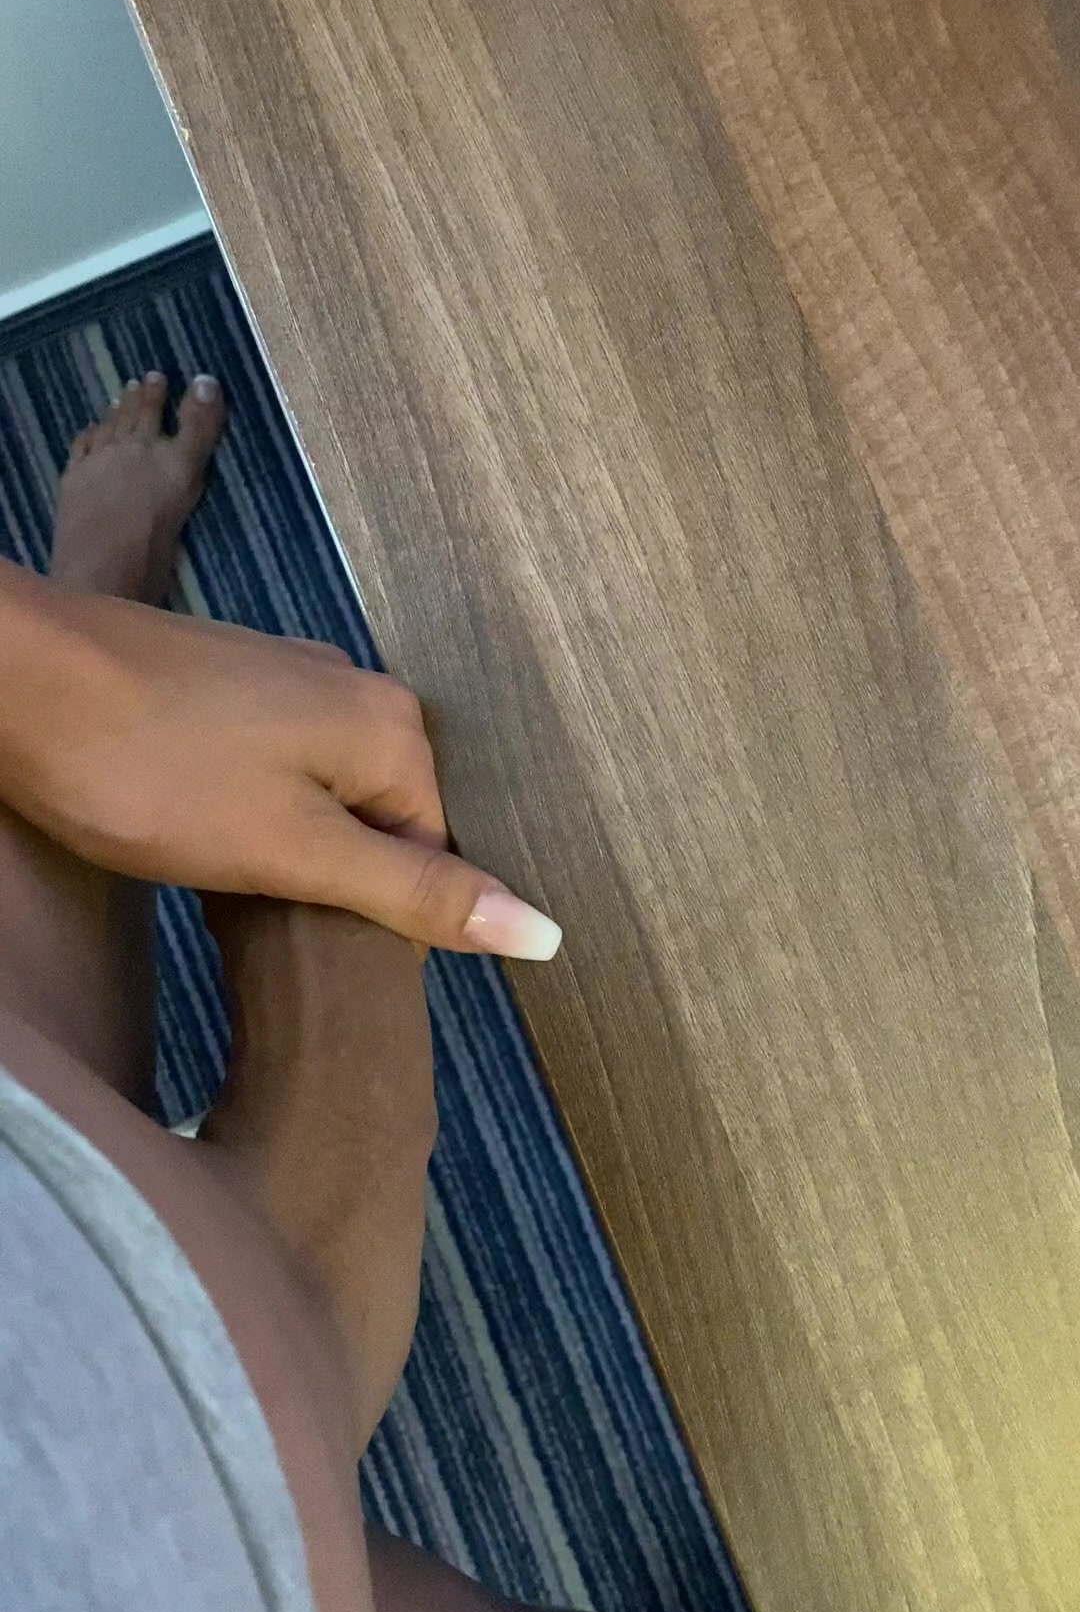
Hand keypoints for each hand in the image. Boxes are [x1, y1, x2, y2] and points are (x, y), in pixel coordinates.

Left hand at [0, 562, 561, 958]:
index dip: (371, 916)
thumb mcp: (297, 853)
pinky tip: (187, 819)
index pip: (432, 860)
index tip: (300, 934)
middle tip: (252, 901)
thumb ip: (419, 894)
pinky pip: (271, 768)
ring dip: (278, 845)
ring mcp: (288, 677)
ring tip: (212, 863)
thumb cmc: (151, 770)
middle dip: (327, 877)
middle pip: (379, 824)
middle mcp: (357, 687)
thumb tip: (547, 932)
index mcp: (394, 728)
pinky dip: (240, 808)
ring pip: (319, 798)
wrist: (16, 679)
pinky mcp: (227, 682)